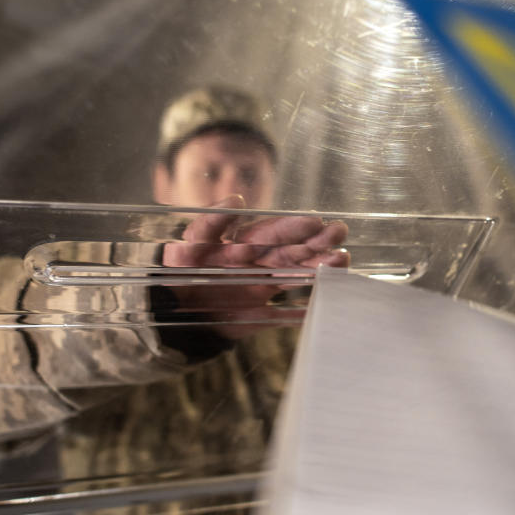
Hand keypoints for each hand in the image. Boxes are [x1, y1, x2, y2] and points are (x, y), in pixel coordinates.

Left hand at [161, 196, 348, 338]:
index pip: (273, 232)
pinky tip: (331, 300)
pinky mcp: (263, 314)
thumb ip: (210, 223)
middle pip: (292, 251)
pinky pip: (289, 313)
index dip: (293, 227)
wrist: (171, 312)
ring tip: (342, 261)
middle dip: (317, 242)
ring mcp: (264, 288)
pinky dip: (307, 310)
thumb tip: (237, 200)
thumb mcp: (188, 244)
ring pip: (297, 276)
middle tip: (339, 233)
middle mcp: (259, 263)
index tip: (314, 221)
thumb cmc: (179, 272)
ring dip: (320, 268)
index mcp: (244, 242)